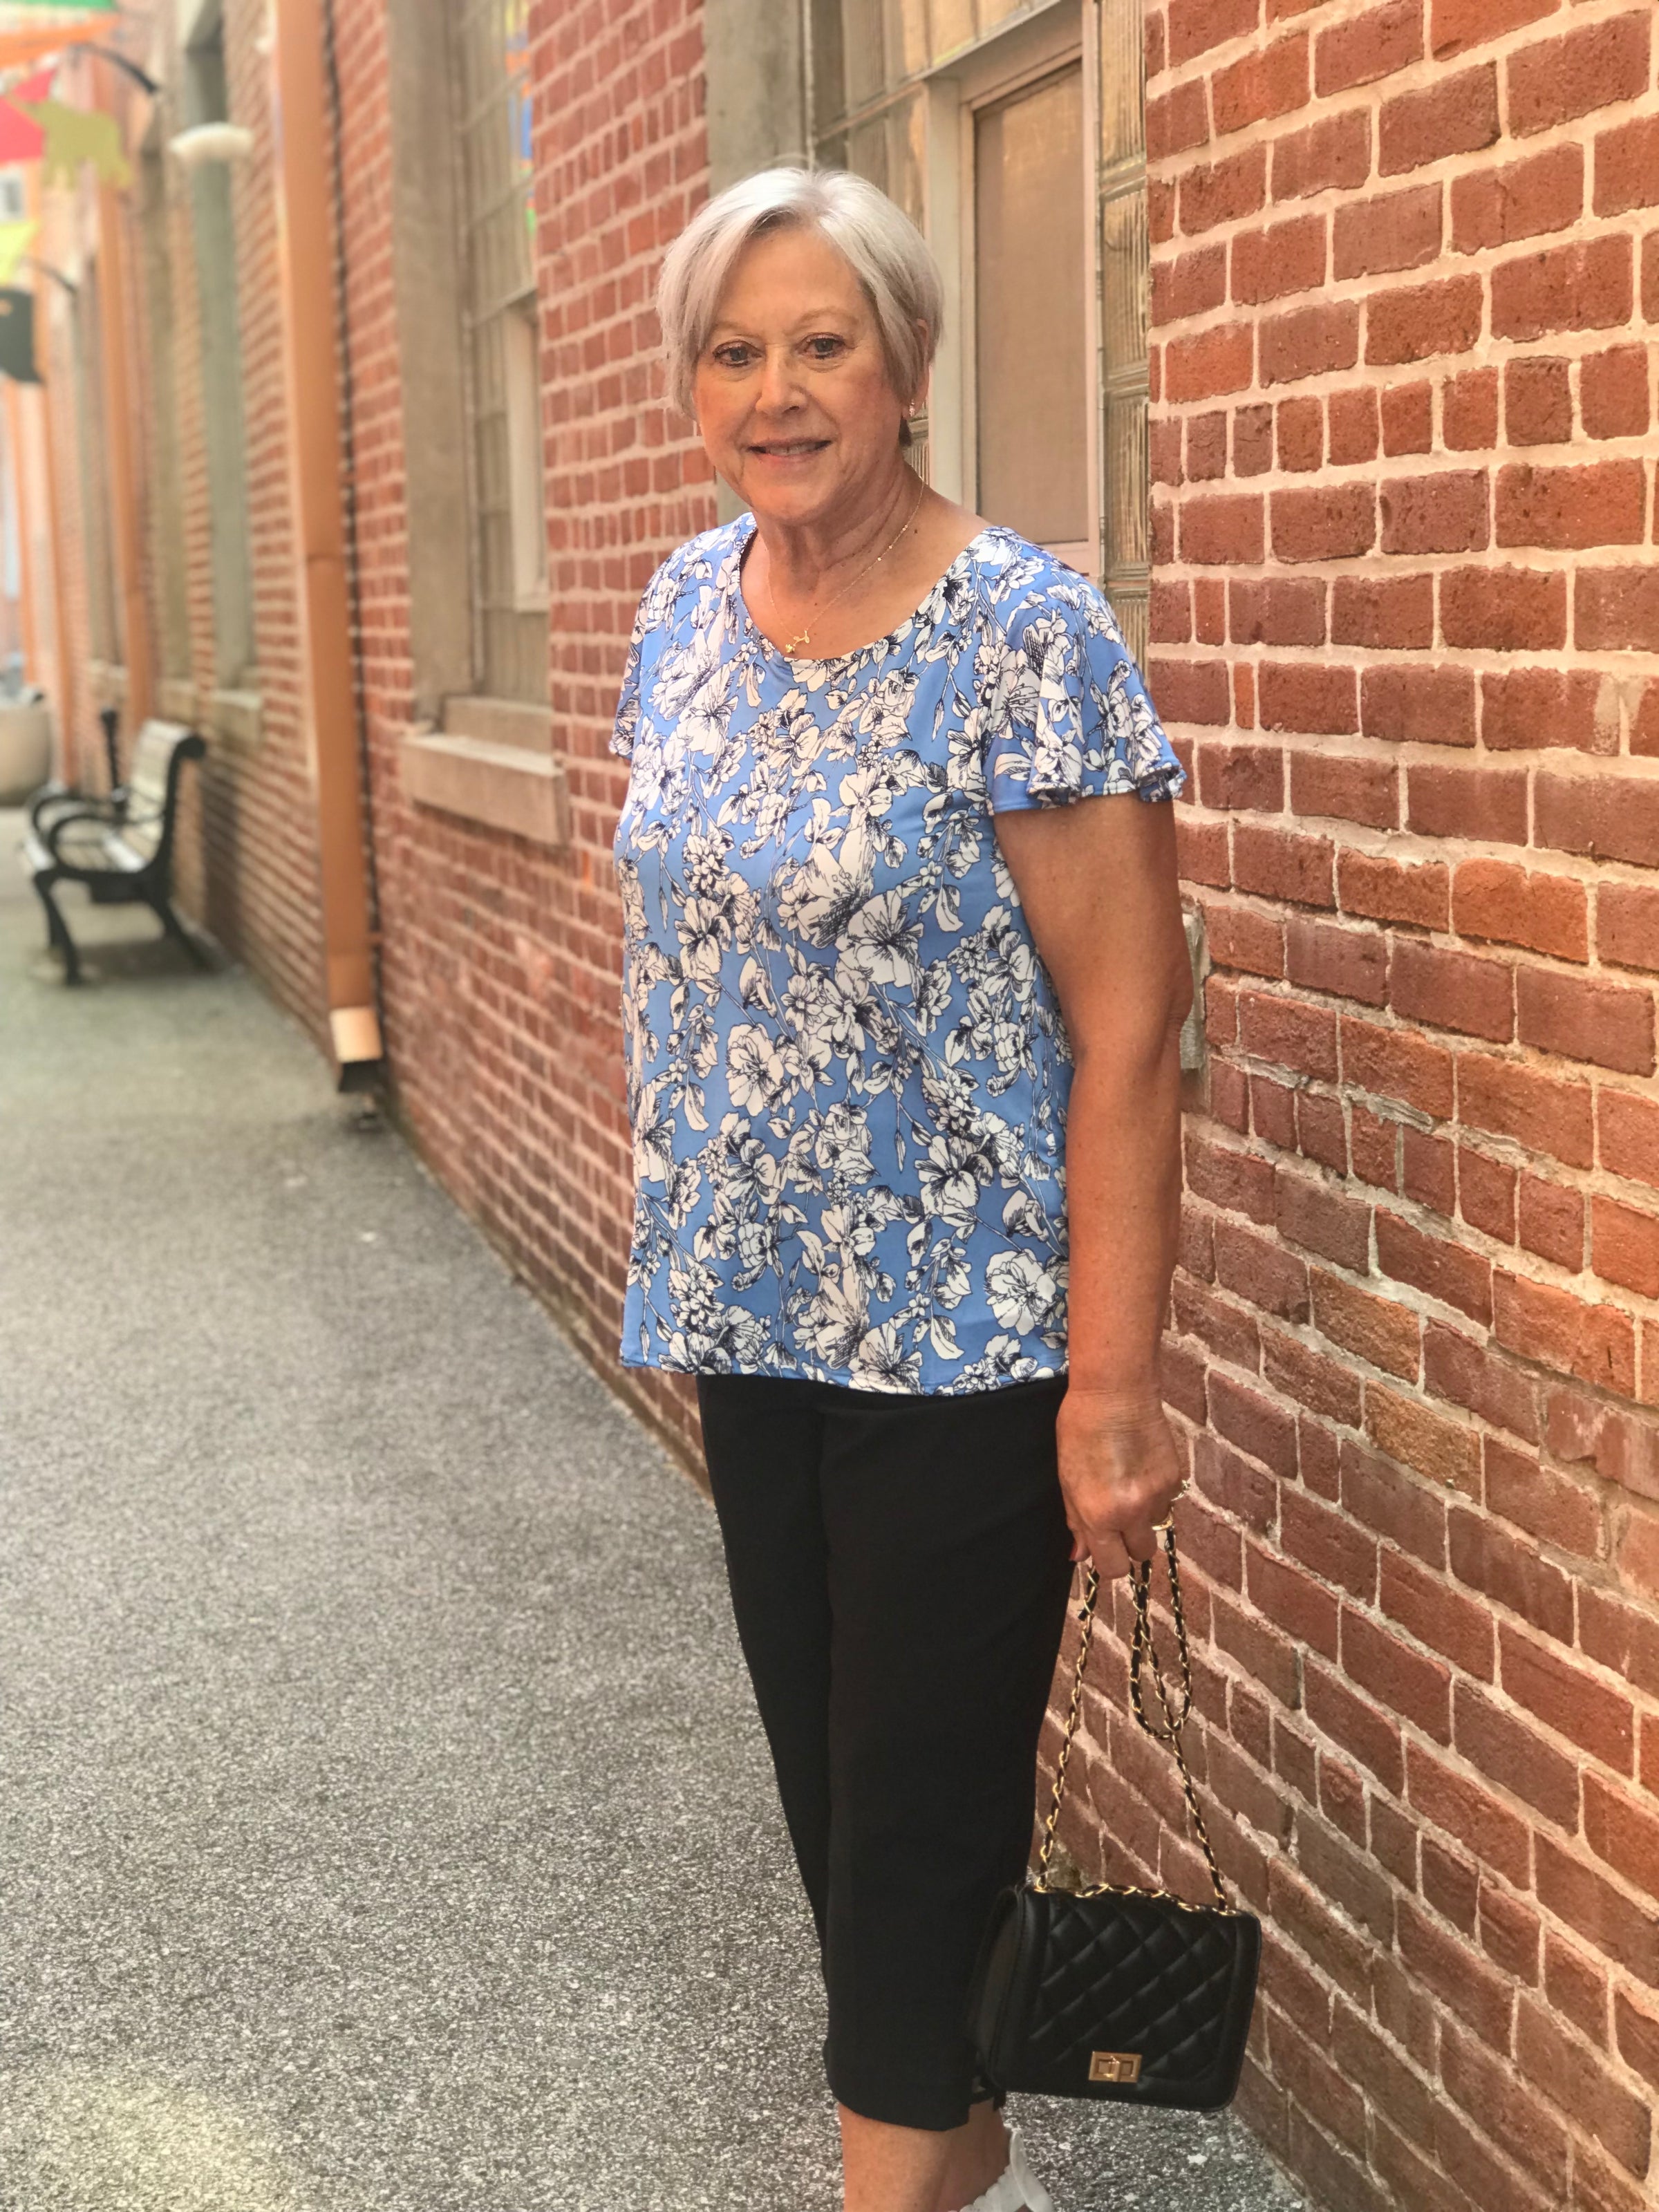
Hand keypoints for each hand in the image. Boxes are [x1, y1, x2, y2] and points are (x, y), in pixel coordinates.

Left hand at [1056, 1387, 1185, 1577]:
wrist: (1115, 1392)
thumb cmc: (1080, 1429)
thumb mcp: (1067, 1478)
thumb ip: (1076, 1520)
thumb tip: (1079, 1555)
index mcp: (1099, 1514)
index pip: (1113, 1567)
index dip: (1109, 1560)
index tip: (1104, 1546)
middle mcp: (1132, 1511)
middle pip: (1142, 1555)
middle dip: (1129, 1544)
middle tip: (1118, 1519)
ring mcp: (1157, 1495)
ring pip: (1156, 1526)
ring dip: (1144, 1517)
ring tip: (1129, 1485)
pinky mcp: (1175, 1478)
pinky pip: (1167, 1502)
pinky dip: (1156, 1495)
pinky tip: (1141, 1469)